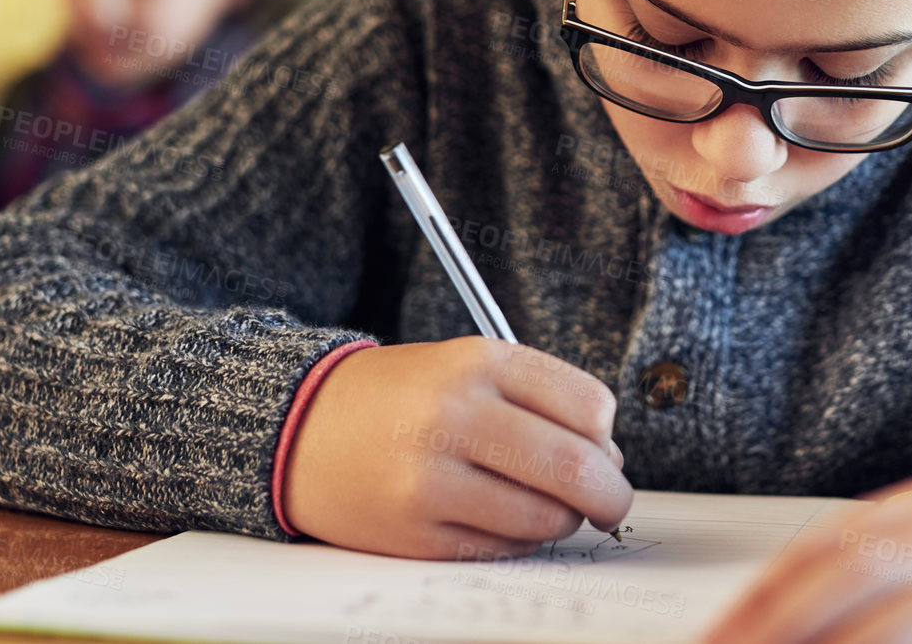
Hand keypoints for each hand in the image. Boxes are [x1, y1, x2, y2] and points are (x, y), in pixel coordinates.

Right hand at [281, 336, 631, 558]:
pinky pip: (502, 549)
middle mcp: (454, 414)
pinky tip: (497, 518)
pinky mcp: (415, 531)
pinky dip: (518, 541)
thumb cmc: (400, 397)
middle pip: (576, 467)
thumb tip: (609, 460)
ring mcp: (431, 477)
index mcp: (477, 361)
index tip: (603, 449)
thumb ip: (540, 401)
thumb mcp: (466, 366)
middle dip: (610, 494)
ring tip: (540, 505)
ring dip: (561, 521)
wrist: (301, 427)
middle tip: (610, 502)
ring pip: (544, 518)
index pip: (589, 405)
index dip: (607, 437)